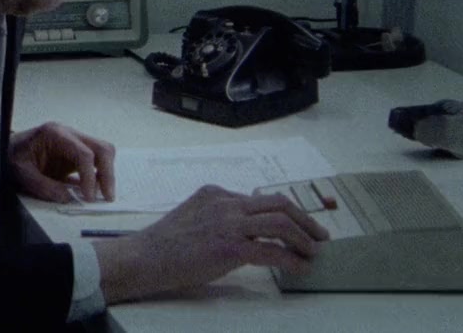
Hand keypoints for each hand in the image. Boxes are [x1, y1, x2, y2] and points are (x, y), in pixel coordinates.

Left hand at [8, 122, 114, 202]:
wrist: (6, 149)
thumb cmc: (12, 156)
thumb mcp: (21, 173)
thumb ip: (43, 186)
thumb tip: (68, 198)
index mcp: (55, 134)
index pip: (83, 153)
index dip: (90, 176)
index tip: (89, 196)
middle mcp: (69, 135)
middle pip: (101, 148)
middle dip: (107, 173)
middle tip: (107, 197)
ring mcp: (74, 143)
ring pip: (102, 153)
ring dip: (105, 175)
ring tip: (101, 196)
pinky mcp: (74, 154)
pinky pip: (94, 163)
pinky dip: (97, 177)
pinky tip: (94, 192)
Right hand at [93, 184, 330, 302]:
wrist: (144, 257)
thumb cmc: (164, 245)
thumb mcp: (193, 217)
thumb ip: (218, 217)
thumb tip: (246, 232)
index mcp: (216, 194)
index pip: (260, 199)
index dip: (285, 213)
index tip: (298, 225)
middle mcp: (225, 203)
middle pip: (278, 203)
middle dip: (305, 219)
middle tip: (319, 235)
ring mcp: (228, 224)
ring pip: (280, 223)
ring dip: (303, 238)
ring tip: (313, 253)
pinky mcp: (229, 248)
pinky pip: (271, 251)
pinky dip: (291, 260)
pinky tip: (299, 268)